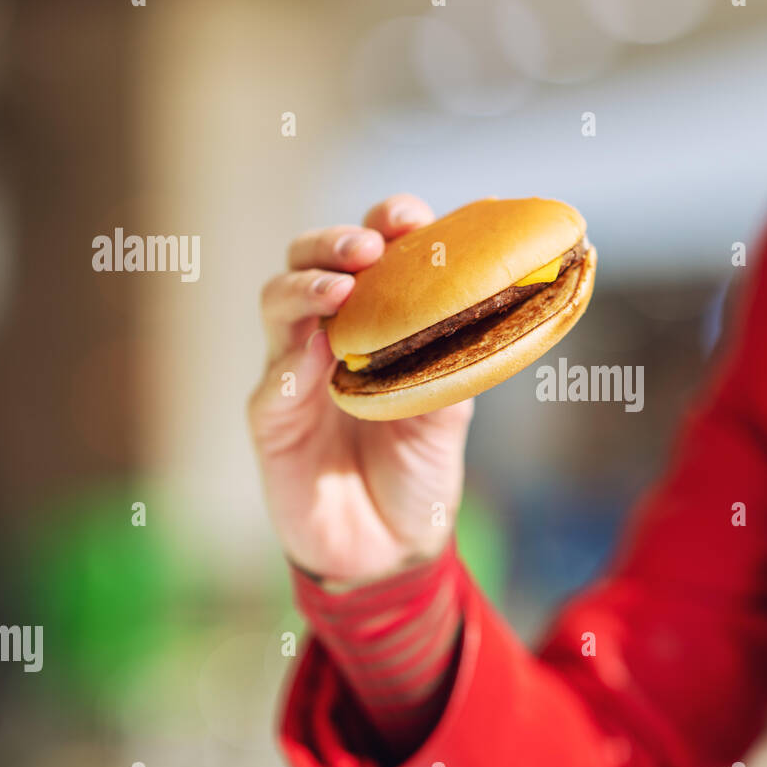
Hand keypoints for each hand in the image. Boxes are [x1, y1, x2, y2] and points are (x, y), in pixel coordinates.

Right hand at [248, 194, 472, 584]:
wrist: (390, 548)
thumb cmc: (417, 470)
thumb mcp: (448, 412)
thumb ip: (455, 359)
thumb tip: (494, 305)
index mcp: (374, 323)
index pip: (372, 257)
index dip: (387, 226)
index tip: (412, 218)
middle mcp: (326, 336)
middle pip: (312, 262)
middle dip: (335, 241)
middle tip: (369, 244)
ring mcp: (293, 374)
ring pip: (278, 304)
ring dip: (306, 286)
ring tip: (341, 287)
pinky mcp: (272, 421)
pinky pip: (272, 381)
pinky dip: (291, 362)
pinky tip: (314, 357)